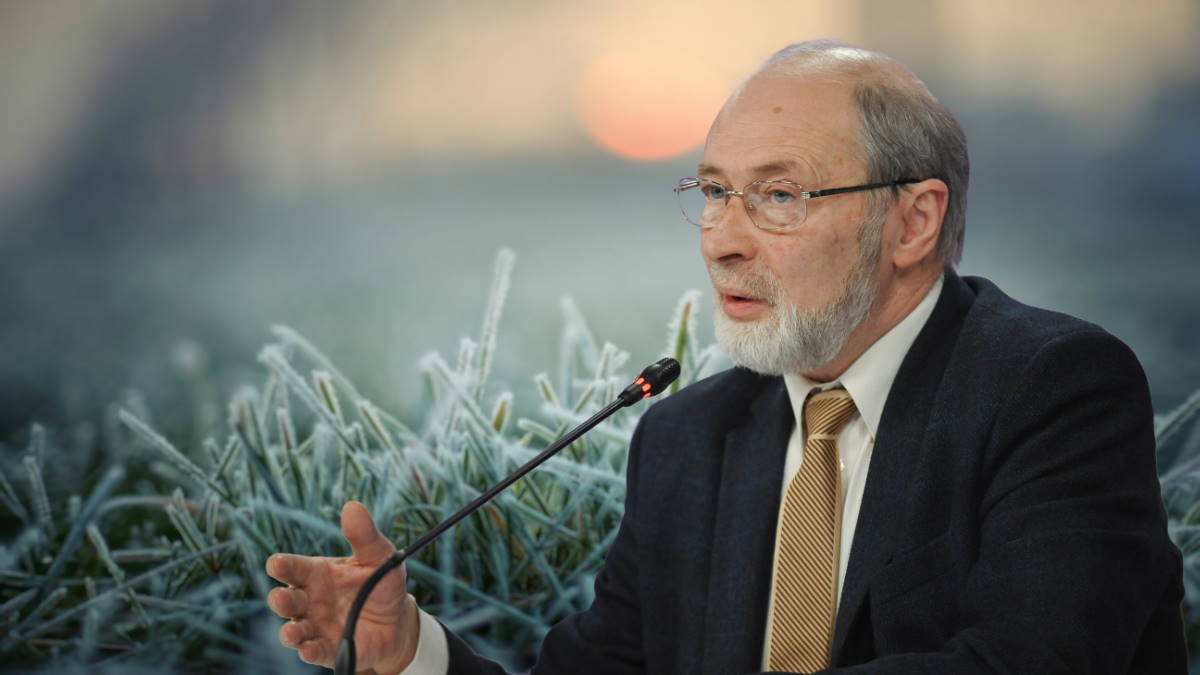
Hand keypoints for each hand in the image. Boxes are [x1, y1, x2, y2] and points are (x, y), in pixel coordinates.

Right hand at [266, 501, 418, 673]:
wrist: (398, 619)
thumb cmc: (381, 583)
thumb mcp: (379, 556)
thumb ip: (364, 535)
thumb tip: (353, 506)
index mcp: (316, 574)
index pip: (291, 568)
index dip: (280, 565)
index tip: (276, 564)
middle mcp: (310, 601)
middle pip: (285, 600)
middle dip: (280, 600)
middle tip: (283, 598)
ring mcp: (316, 626)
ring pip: (293, 630)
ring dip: (290, 631)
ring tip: (293, 631)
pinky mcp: (328, 649)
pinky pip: (313, 651)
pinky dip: (308, 651)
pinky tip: (309, 648)